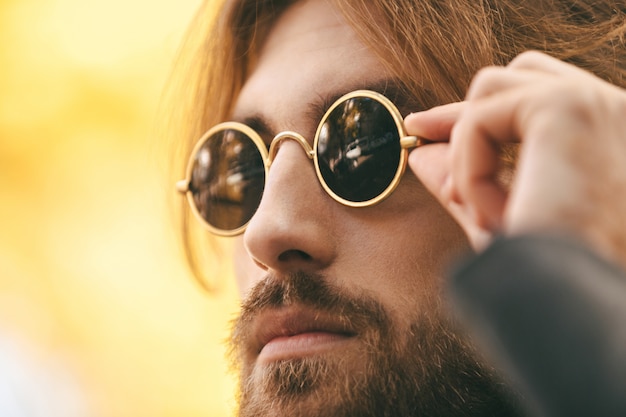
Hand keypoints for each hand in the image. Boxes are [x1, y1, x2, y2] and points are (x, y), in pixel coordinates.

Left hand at [405, 51, 625, 264]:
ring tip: (478, 209)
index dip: (480, 110)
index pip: (538, 97)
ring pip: (491, 89)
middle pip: (516, 76)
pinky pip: (480, 120)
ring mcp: (595, 104)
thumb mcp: (501, 219)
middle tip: (417, 131)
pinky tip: (489, 214)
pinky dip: (468, 170)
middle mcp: (614, 113)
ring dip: (466, 151)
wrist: (571, 301)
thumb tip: (421, 155)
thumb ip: (466, 181)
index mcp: (611, 139)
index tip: (427, 131)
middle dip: (461, 109)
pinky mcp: (566, 108)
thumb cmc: (547, 275)